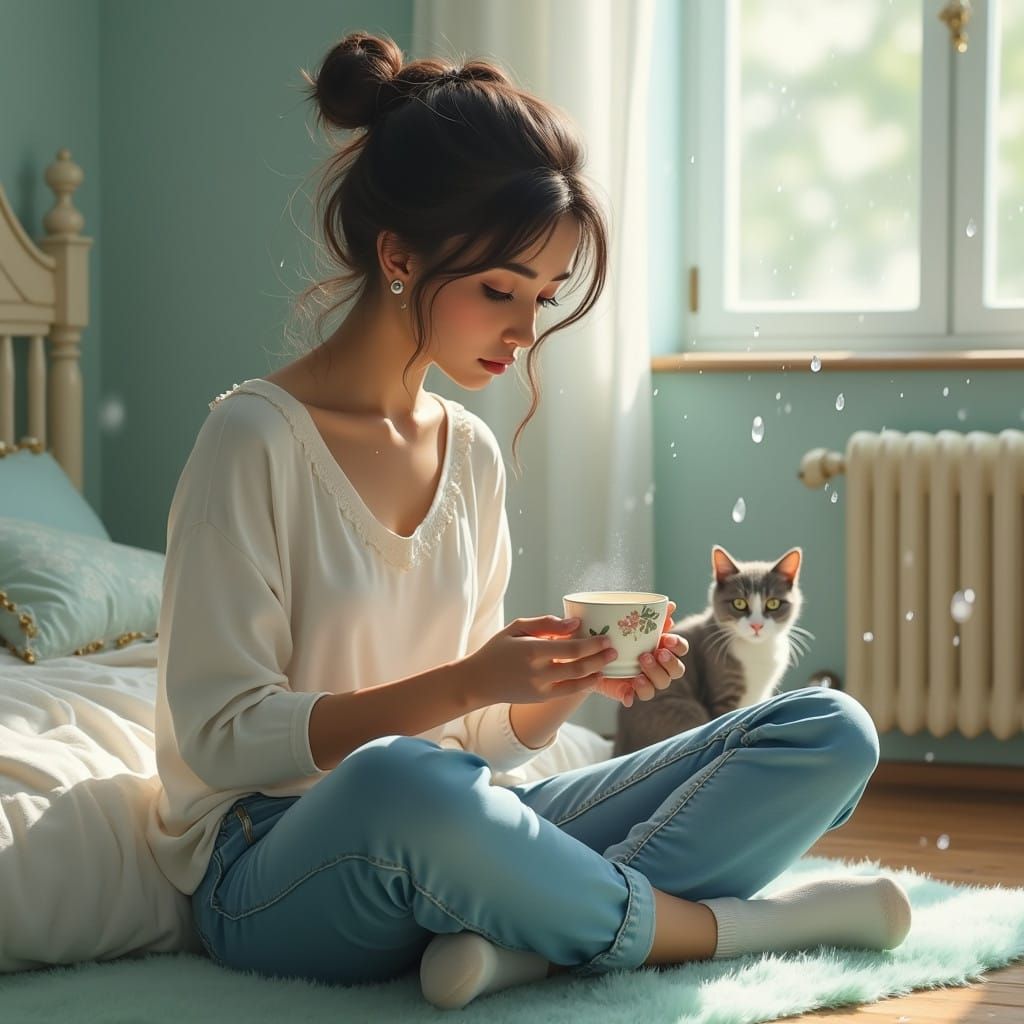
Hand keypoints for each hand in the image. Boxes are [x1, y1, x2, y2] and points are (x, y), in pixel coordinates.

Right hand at [464, 615, 622, 705]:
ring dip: (596, 672)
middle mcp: (537, 672)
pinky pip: (568, 692)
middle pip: (578, 666)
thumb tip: (574, 623)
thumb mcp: (517, 627)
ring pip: (576, 681)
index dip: (592, 644)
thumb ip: (546, 623)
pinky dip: (584, 685)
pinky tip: (595, 677)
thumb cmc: (499, 648)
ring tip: (608, 663)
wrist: (479, 680)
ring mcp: (540, 688)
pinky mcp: (540, 698)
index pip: (570, 648)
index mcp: (532, 650)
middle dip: (600, 658)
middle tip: (614, 649)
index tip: (606, 637)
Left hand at [588, 601, 687, 707]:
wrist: (588, 654)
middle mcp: (659, 667)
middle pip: (677, 670)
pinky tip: (629, 688)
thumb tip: (671, 605)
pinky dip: (633, 694)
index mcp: (662, 648)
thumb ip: (649, 615)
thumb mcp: (628, 623)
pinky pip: (636, 697)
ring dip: (654, 674)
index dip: (678, 645)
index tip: (667, 638)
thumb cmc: (615, 635)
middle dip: (669, 662)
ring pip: (661, 684)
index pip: (681, 648)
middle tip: (655, 652)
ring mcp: (646, 681)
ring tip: (640, 666)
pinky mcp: (629, 692)